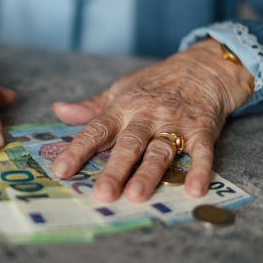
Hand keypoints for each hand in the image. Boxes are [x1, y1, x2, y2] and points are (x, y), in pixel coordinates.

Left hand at [51, 38, 253, 201]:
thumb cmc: (156, 83)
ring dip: (148, 174)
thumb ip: (91, 107)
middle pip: (129, 145)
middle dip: (115, 170)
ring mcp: (175, 124)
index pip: (96, 131)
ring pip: (160, 151)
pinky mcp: (202, 131)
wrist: (203, 67)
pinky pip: (201, 153)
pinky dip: (198, 171)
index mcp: (122, 109)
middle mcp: (147, 117)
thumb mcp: (120, 89)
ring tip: (136, 195)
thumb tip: (59, 110)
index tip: (61, 170)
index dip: (77, 150)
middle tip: (103, 193)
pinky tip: (193, 191)